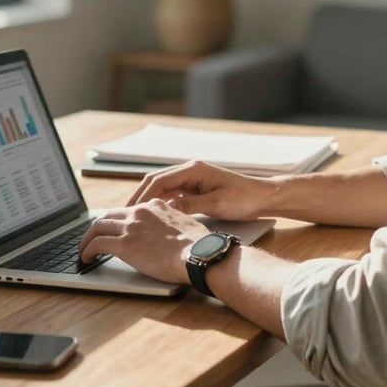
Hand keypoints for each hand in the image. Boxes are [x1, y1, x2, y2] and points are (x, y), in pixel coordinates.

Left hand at [78, 200, 209, 282]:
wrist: (199, 253)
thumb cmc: (199, 244)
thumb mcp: (186, 222)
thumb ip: (173, 221)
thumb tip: (171, 230)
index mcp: (155, 205)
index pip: (128, 210)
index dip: (118, 221)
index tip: (114, 231)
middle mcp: (140, 212)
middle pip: (108, 215)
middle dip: (97, 227)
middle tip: (92, 239)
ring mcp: (131, 227)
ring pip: (98, 227)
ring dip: (87, 239)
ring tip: (84, 251)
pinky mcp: (124, 244)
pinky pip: (97, 244)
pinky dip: (87, 250)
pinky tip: (87, 258)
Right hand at [128, 160, 272, 220]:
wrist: (263, 197)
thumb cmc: (244, 198)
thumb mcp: (216, 204)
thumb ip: (190, 205)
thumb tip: (165, 208)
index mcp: (193, 169)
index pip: (159, 180)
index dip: (142, 195)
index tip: (129, 210)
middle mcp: (191, 171)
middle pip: (156, 182)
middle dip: (139, 197)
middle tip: (123, 214)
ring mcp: (193, 180)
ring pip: (163, 189)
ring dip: (148, 201)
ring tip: (133, 217)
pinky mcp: (196, 190)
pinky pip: (173, 195)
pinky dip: (161, 204)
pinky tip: (153, 217)